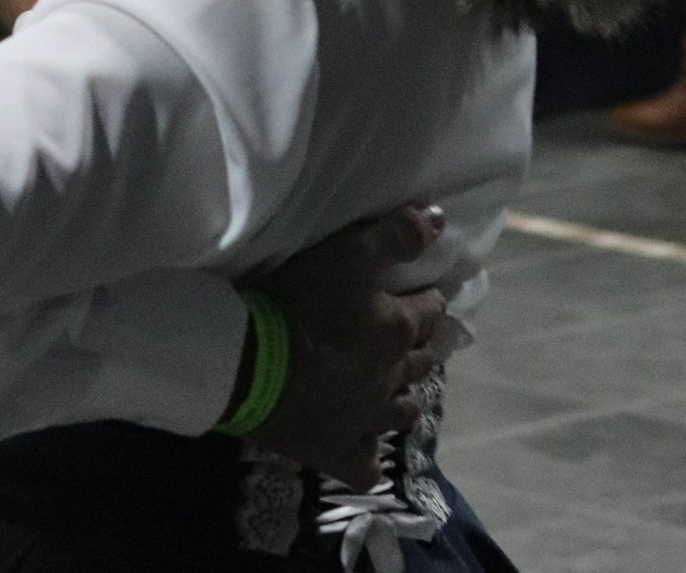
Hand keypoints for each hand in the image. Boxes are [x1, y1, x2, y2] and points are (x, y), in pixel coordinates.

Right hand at [239, 205, 449, 486]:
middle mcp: (391, 376)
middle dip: (419, 347)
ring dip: (401, 399)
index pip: (428, 309)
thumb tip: (439, 220)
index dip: (426, 298)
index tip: (421, 292)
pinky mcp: (335, 451)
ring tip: (393, 389)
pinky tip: (362, 449)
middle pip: (420, 361)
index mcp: (396, 328)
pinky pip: (363, 466)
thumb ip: (394, 234)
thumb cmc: (294, 301)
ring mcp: (366, 419)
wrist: (245, 363)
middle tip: (407, 337)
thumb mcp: (346, 252)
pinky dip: (366, 458)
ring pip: (400, 411)